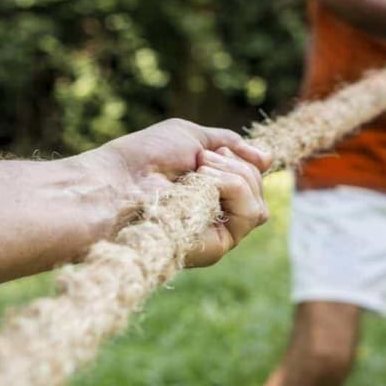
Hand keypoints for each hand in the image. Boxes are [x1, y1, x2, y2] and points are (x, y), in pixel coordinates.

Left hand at [91, 118, 272, 265]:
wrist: (116, 181)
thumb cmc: (143, 157)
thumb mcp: (193, 138)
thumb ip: (231, 145)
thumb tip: (269, 158)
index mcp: (210, 192)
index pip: (252, 180)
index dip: (243, 160)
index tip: (214, 150)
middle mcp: (215, 216)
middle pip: (259, 191)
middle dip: (237, 165)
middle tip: (199, 160)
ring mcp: (216, 233)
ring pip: (260, 205)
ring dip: (235, 175)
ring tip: (198, 170)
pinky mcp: (216, 247)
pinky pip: (250, 213)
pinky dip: (232, 187)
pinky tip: (202, 182)